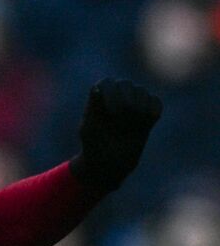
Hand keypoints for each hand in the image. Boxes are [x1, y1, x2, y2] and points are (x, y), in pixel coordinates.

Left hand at [70, 77, 162, 192]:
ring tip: (128, 128)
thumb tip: (96, 88)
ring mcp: (135, 99)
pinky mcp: (150, 108)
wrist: (111, 163)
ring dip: (137, 111)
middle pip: (126, 84)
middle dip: (125, 103)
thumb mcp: (89, 130)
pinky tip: (144, 126)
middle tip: (121, 122)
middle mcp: (118, 93)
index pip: (107, 83)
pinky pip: (156, 103)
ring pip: (142, 92)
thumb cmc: (95, 146)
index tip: (112, 112)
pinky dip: (151, 114)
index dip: (111, 95)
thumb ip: (93, 109)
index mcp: (99, 96)